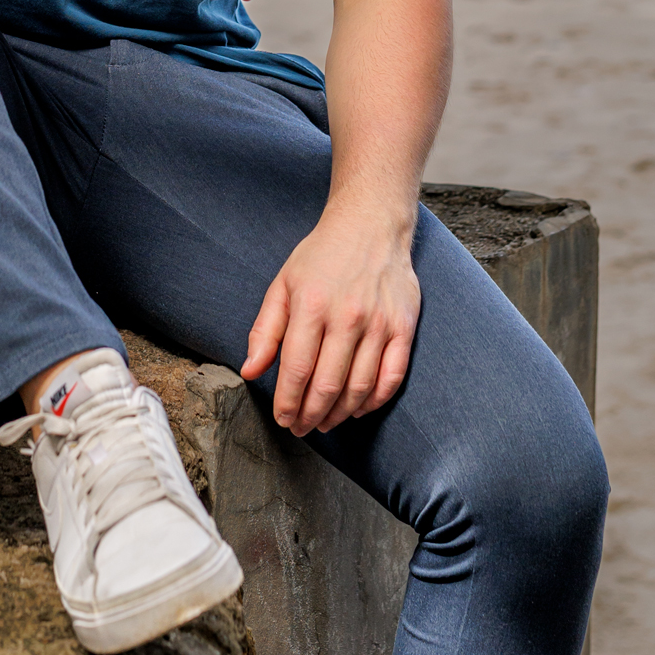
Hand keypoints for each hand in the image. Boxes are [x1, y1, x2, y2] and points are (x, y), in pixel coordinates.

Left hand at [240, 209, 420, 436]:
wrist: (371, 225)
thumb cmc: (322, 256)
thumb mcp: (283, 284)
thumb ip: (265, 330)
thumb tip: (250, 372)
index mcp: (312, 305)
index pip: (297, 370)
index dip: (287, 402)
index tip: (283, 418)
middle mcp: (347, 316)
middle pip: (327, 385)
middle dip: (310, 416)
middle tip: (302, 428)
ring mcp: (379, 323)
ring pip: (359, 388)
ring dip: (340, 414)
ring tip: (325, 422)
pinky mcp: (403, 327)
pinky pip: (391, 378)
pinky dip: (374, 401)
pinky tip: (358, 408)